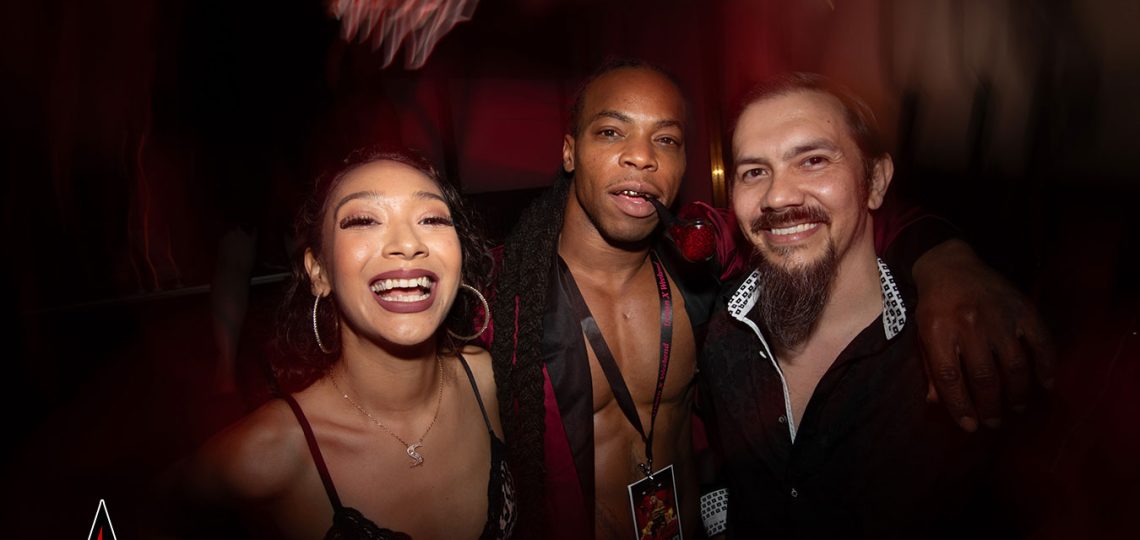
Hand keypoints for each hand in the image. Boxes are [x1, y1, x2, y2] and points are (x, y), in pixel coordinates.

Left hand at [912, 239, 1053, 431]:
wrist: (950, 264)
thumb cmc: (934, 306)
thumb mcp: (921, 333)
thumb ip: (929, 367)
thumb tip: (935, 404)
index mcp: (938, 331)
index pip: (950, 378)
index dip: (960, 406)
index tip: (970, 426)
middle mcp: (969, 324)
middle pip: (984, 377)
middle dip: (991, 406)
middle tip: (994, 422)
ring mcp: (998, 316)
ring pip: (1014, 365)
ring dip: (1017, 393)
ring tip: (1016, 408)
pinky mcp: (1022, 308)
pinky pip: (1041, 341)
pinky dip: (1047, 365)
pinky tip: (1046, 384)